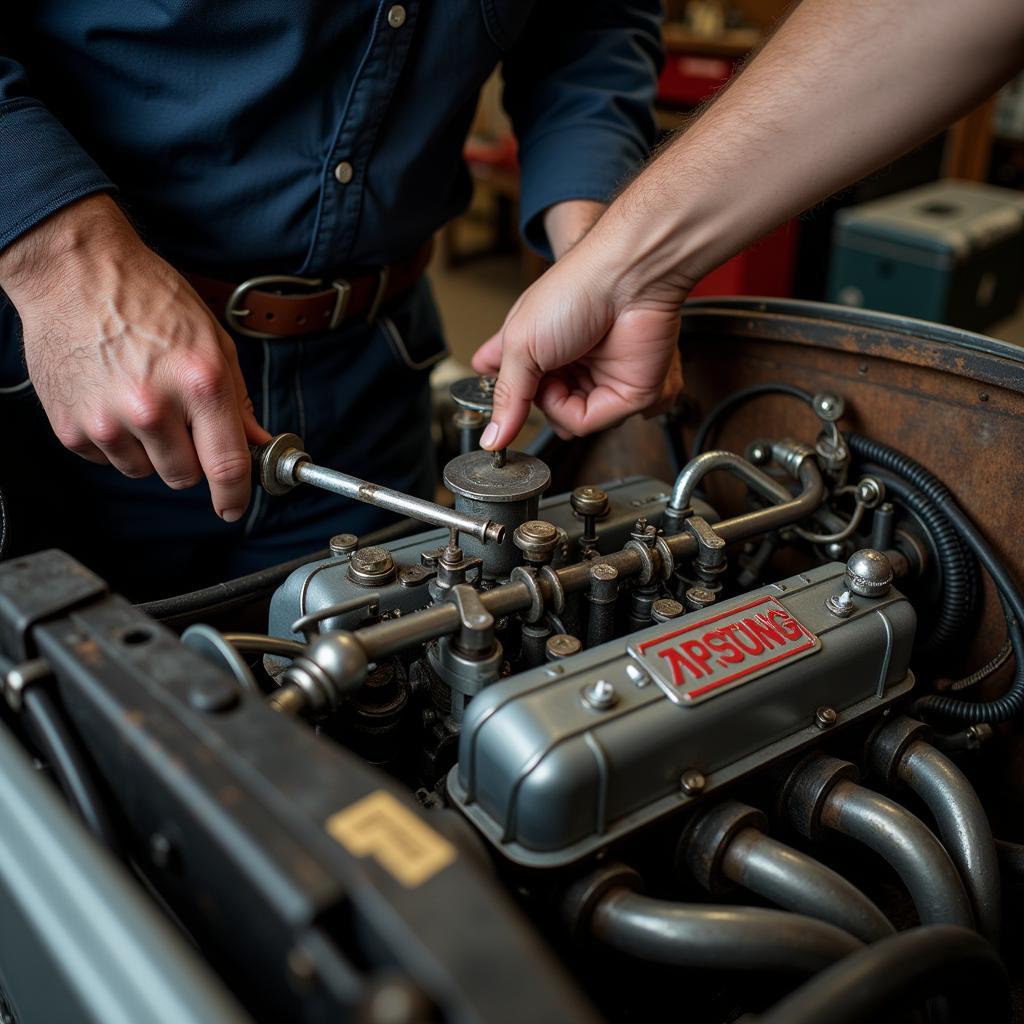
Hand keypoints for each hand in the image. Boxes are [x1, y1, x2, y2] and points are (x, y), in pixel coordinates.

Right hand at [0, 194, 268, 521]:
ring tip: (140, 398)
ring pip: (144, 471)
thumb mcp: (212, 340)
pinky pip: (106, 459)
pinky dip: (114, 439)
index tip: (234, 507)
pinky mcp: (71, 426)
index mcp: (199, 382)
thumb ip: (238, 400)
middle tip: (180, 421)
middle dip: (190, 459)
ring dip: (149, 449)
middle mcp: (153, 406)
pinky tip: (110, 398)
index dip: (235, 496)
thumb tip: (257, 443)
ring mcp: (107, 420)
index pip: (227, 465)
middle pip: (184, 477)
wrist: (75, 271)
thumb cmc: (148, 297)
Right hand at [471, 217, 688, 448]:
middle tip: (539, 380)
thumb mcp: (520, 343)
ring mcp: (599, 378)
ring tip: (566, 376)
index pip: (512, 383)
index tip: (499, 402)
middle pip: (544, 408)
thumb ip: (507, 396)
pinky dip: (587, 412)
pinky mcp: (627, 392)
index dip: (505, 395)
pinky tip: (588, 385)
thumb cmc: (575, 290)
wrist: (628, 278)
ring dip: (562, 408)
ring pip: (570, 422)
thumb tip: (492, 439)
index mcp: (539, 345)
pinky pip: (596, 422)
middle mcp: (570, 363)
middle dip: (538, 403)